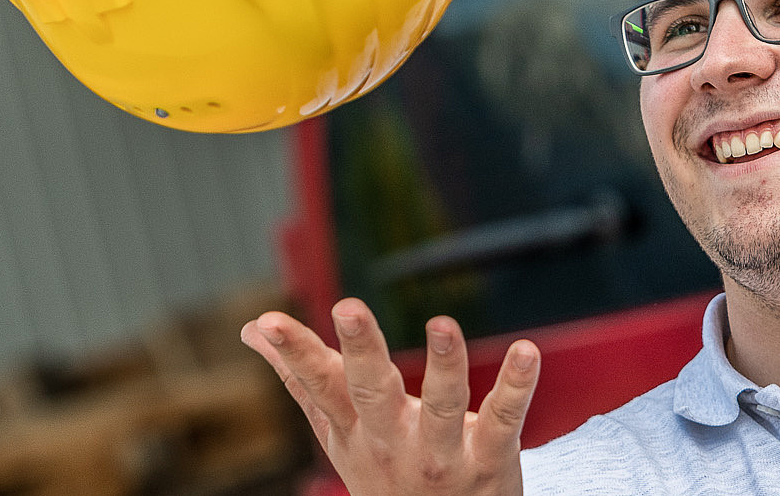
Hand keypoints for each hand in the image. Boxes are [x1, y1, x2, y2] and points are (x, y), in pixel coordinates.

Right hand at [242, 298, 541, 494]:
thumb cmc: (385, 471)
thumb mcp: (338, 433)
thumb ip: (301, 379)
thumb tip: (251, 330)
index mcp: (353, 429)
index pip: (319, 386)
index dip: (295, 354)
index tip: (269, 320)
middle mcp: (393, 441)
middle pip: (372, 392)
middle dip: (360, 351)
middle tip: (348, 307)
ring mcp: (443, 455)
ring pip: (444, 406)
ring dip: (444, 365)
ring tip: (443, 324)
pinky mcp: (490, 460)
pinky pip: (506, 419)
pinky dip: (518, 386)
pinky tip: (528, 351)